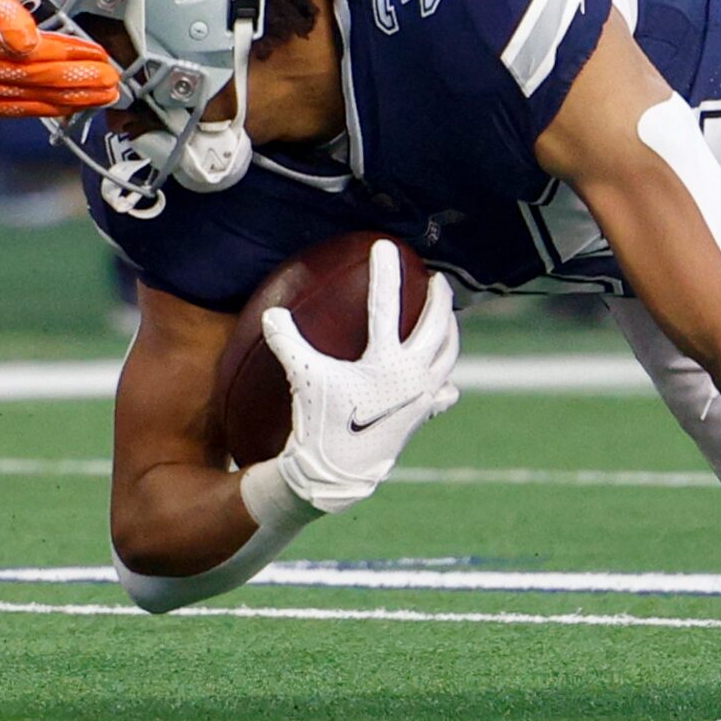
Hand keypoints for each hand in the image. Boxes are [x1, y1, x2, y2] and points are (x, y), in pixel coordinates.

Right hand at [0, 0, 119, 117]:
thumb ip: (9, 12)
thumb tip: (29, 40)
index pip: (36, 53)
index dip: (71, 54)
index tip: (97, 55)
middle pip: (40, 80)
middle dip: (81, 80)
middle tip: (110, 80)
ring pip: (35, 99)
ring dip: (74, 99)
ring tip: (102, 95)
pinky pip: (23, 111)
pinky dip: (53, 108)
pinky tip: (74, 105)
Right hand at [265, 239, 461, 513]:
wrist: (338, 474)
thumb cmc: (321, 423)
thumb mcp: (303, 379)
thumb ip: (288, 343)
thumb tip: (270, 313)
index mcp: (385, 361)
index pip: (385, 305)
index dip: (384, 272)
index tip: (385, 246)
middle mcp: (412, 375)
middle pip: (435, 327)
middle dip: (439, 299)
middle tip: (438, 279)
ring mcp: (422, 395)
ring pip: (448, 355)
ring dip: (450, 332)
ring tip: (449, 317)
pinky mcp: (422, 415)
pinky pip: (442, 391)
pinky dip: (444, 381)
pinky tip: (446, 383)